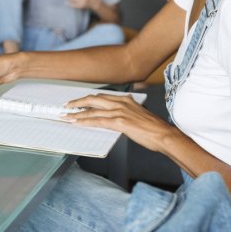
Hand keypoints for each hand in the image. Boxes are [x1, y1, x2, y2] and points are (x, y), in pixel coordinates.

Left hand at [62, 93, 179, 152]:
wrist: (164, 134)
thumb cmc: (153, 128)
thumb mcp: (140, 112)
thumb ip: (129, 107)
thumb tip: (124, 104)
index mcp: (125, 99)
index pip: (101, 96)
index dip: (87, 99)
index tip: (77, 101)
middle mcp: (121, 102)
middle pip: (93, 99)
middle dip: (77, 102)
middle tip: (66, 106)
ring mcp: (120, 111)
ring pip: (92, 110)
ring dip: (77, 114)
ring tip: (66, 116)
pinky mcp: (120, 122)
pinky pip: (97, 120)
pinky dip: (85, 121)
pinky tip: (77, 123)